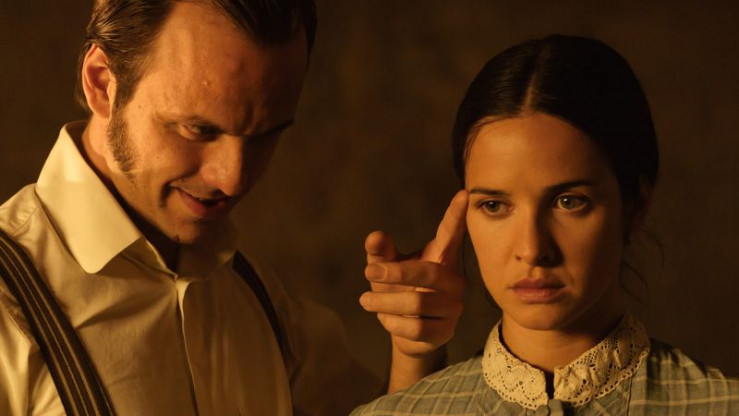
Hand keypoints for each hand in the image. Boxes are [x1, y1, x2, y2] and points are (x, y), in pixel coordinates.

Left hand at [359, 190, 467, 388]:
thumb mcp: (386, 268)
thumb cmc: (399, 290)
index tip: (464, 194)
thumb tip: (374, 236)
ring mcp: (453, 307)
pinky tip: (385, 319)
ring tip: (366, 299)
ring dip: (386, 302)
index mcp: (442, 257)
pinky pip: (417, 328)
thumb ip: (380, 252)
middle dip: (395, 273)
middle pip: (428, 273)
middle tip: (368, 271)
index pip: (451, 234)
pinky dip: (393, 323)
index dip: (456, 215)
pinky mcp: (445, 331)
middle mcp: (453, 280)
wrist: (406, 333)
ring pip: (418, 304)